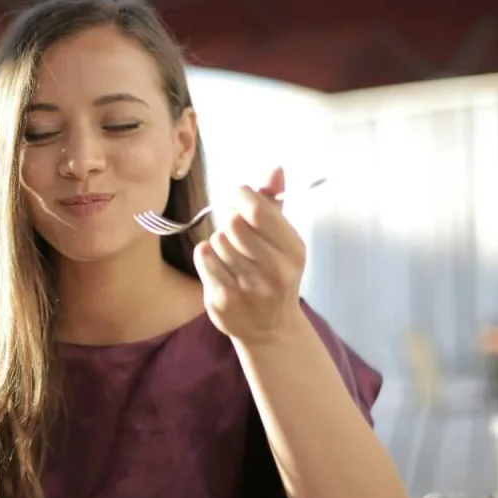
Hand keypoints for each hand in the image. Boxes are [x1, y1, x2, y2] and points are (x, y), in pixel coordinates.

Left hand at [193, 167, 306, 343]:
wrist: (270, 329)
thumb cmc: (275, 273)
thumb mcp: (284, 239)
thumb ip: (275, 202)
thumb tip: (275, 168)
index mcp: (293, 251)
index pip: (258, 210)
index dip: (242, 196)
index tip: (240, 197)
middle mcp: (274, 271)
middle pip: (233, 223)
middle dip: (229, 219)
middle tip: (234, 229)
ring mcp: (248, 288)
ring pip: (217, 240)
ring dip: (220, 241)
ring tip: (232, 254)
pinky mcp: (223, 299)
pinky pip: (204, 258)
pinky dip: (207, 256)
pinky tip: (220, 267)